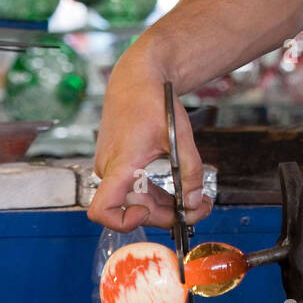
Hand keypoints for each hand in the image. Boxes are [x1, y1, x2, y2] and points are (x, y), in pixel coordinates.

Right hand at [88, 55, 211, 231]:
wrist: (135, 80)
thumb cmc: (153, 102)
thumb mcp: (179, 135)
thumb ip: (190, 171)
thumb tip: (194, 202)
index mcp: (120, 164)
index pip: (102, 211)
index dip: (123, 222)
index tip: (150, 210)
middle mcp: (110, 170)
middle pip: (133, 211)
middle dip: (167, 216)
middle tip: (200, 210)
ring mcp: (113, 168)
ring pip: (137, 201)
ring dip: (165, 207)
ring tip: (197, 202)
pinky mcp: (118, 164)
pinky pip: (135, 189)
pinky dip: (157, 195)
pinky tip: (180, 192)